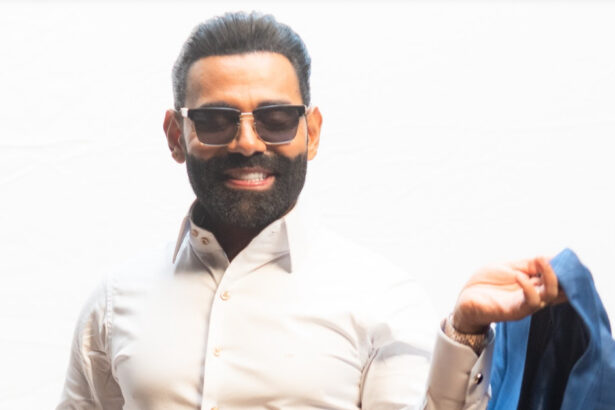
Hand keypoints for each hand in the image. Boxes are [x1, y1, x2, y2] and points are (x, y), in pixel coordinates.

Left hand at [452, 257, 566, 333]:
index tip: (566, 256)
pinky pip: (529, 302)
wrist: (466, 297)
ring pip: (548, 296)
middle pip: (560, 289)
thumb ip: (531, 264)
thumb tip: (553, 257)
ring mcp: (525, 305)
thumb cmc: (487, 282)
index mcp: (535, 285)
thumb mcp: (511, 267)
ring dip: (548, 277)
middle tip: (550, 257)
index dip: (566, 270)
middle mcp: (534, 296)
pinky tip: (520, 276)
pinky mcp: (513, 311)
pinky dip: (528, 287)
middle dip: (561, 272)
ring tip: (540, 261)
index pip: (560, 281)